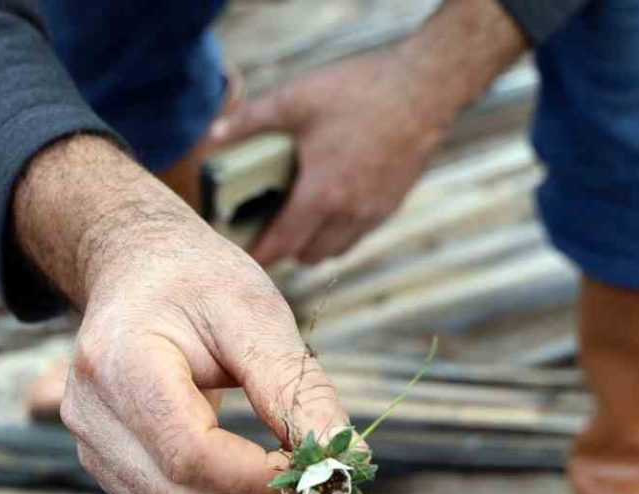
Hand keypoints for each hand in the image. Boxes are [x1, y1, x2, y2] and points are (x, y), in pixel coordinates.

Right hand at [13, 136, 352, 493]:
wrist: (135, 272)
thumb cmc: (195, 280)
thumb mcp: (253, 310)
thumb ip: (294, 385)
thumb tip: (344, 458)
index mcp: (117, 364)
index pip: (191, 455)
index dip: (263, 477)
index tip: (322, 464)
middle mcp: (91, 418)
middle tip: (317, 472)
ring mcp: (94, 452)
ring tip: (288, 469)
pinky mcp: (111, 474)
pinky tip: (256, 473)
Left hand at [209, 51, 447, 266]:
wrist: (424, 89)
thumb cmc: (361, 92)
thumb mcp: (296, 98)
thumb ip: (251, 119)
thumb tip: (214, 135)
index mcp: (321, 193)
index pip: (283, 242)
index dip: (261, 255)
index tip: (244, 258)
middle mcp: (349, 212)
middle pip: (309, 255)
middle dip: (286, 249)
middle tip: (268, 229)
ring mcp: (374, 211)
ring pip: (336, 250)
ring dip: (315, 244)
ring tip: (300, 220)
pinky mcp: (392, 204)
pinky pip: (359, 234)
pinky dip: (340, 231)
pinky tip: (332, 204)